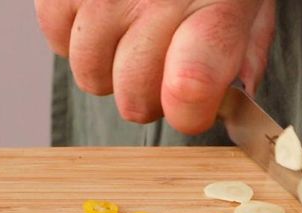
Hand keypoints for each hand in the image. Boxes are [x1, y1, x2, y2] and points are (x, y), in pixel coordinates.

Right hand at [36, 0, 274, 133]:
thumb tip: (229, 101)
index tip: (189, 106)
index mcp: (217, 5)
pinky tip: (104, 14)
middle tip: (161, 64)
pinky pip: (57, 39)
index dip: (188, 111)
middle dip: (148, 95)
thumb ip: (244, 51)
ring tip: (129, 33)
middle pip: (134, 97)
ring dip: (108, 68)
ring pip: (91, 75)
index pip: (191, 84)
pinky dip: (74, 36)